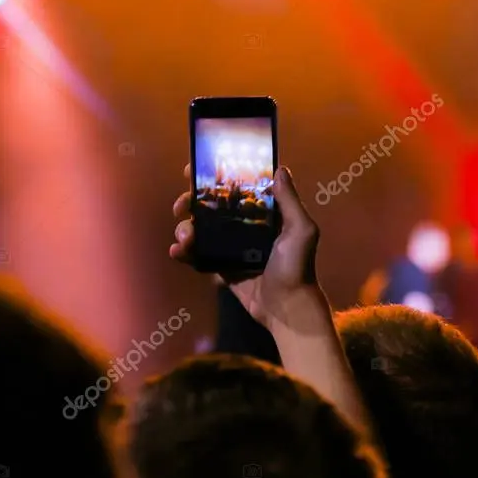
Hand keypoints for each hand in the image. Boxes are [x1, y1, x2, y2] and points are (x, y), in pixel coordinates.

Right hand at [170, 164, 324, 331]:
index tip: (194, 170)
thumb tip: (280, 169)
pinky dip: (184, 252)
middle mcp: (245, 225)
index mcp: (263, 212)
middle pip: (211, 206)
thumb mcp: (301, 230)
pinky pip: (198, 255)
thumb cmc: (296, 267)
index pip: (236, 187)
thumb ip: (290, 201)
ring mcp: (231, 246)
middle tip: (181, 206)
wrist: (286, 308)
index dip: (215, 177)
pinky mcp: (221, 267)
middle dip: (191, 202)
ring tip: (184, 237)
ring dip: (185, 228)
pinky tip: (177, 251)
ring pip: (200, 229)